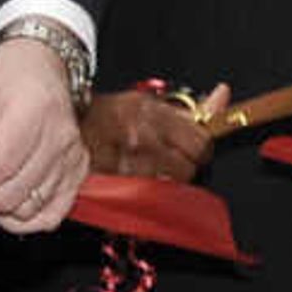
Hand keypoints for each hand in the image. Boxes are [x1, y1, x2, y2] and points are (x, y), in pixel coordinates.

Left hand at [0, 36, 86, 233]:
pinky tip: (6, 206)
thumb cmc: (9, 76)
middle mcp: (59, 138)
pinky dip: (25, 220)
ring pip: (30, 211)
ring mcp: (72, 158)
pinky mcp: (77, 173)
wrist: (41, 64)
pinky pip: (51, 215)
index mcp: (33, 111)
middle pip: (13, 194)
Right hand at [78, 84, 220, 181]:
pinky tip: (137, 180)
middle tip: (169, 160)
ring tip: (150, 170)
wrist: (67, 125)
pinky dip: (146, 193)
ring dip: (165, 183)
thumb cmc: (110, 114)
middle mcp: (142, 140)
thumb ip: (190, 107)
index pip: (201, 144)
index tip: (193, 150)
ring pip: (169, 187)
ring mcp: (127, 165)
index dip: (200, 150)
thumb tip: (223, 94)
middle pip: (188, 170)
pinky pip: (146, 198)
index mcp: (153, 115)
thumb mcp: (150, 103)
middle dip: (183, 167)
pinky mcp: (114, 185)